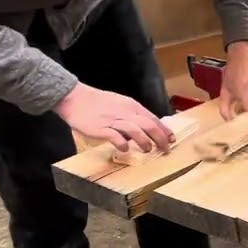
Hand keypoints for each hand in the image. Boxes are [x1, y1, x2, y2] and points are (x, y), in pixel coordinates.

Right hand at [56, 83, 172, 153]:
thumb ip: (133, 114)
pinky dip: (122, 144)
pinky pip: (115, 137)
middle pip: (149, 126)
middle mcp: (126, 113)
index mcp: (132, 107)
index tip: (171, 139)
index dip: (164, 130)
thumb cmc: (98, 102)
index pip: (153, 119)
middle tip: (165, 149)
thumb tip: (146, 127)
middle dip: (160, 138)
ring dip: (145, 142)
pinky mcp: (101, 128)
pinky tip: (125, 149)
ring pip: (136, 131)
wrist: (75, 98)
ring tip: (148, 150)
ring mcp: (114, 121)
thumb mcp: (121, 104)